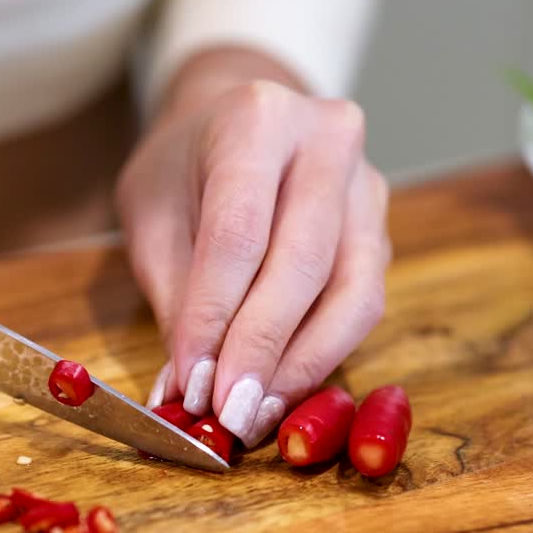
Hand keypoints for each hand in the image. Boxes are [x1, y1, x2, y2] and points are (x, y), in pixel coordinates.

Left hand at [116, 50, 389, 446]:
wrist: (234, 121)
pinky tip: (284, 390)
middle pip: (303, 262)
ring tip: (258, 414)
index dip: (214, 316)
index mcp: (259, 119)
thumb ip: (176, 297)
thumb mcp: (152, 215)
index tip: (191, 383)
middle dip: (262, 349)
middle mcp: (329, 141)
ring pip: (353, 293)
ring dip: (303, 364)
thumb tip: (187, 390)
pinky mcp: (381, 231)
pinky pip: (362, 305)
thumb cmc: (184, 169)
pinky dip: (323, 356)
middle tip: (228, 412)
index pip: (239, 233)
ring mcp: (367, 187)